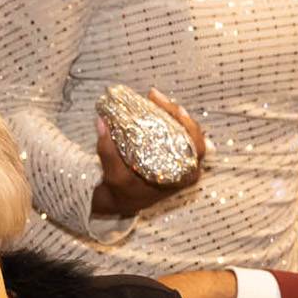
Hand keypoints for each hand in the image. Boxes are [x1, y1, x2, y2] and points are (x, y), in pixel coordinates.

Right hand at [92, 89, 207, 218]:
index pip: (196, 146)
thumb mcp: (113, 175)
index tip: (175, 109)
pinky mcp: (172, 155)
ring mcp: (180, 161)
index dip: (189, 125)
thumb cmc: (120, 191)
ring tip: (155, 98)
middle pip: (190, 133)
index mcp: (182, 177)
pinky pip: (175, 133)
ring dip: (171, 112)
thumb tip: (101, 122)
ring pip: (183, 131)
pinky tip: (157, 106)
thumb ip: (107, 151)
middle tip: (156, 97)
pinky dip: (167, 119)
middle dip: (175, 111)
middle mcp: (186, 168)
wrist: (120, 200)